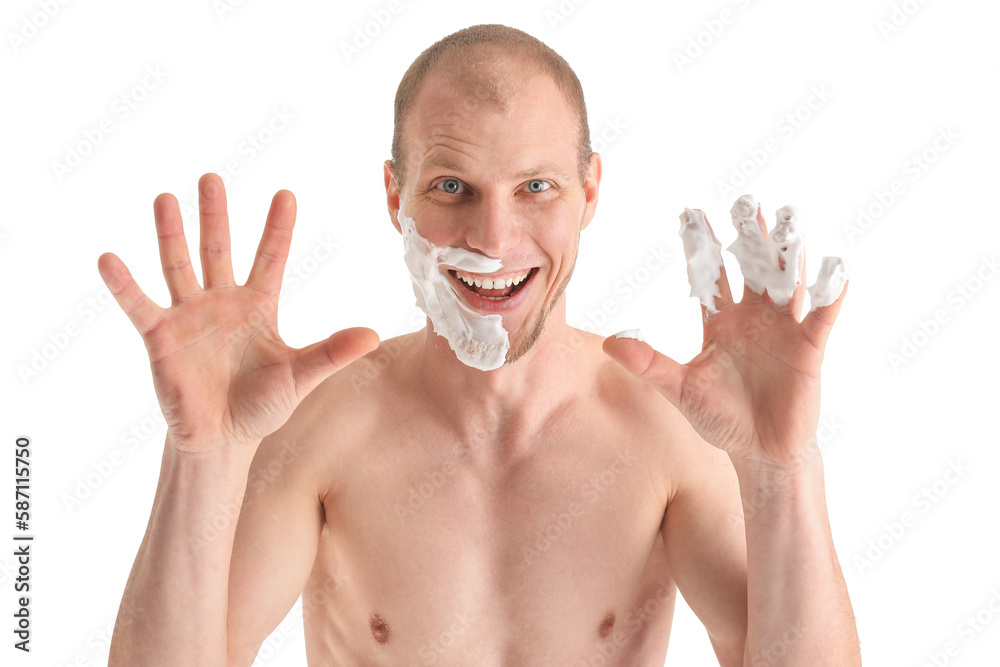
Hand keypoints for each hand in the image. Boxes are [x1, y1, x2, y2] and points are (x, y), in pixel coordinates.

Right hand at [98, 174, 378, 452]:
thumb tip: (374, 333)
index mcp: (259, 307)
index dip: (278, 228)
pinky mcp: (160, 337)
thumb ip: (332, 353)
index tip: (286, 194)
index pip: (271, 259)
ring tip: (165, 198)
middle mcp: (223, 302)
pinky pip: (139, 305)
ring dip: (171, 234)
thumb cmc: (262, 407)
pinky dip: (124, 285)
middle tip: (212, 178)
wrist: (222, 440)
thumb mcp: (301, 376)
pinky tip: (110, 259)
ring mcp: (190, 316)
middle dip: (216, 215)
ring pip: (179, 265)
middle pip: (219, 250)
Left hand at [603, 203, 845, 469]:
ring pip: (787, 281)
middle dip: (748, 236)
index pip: (710, 276)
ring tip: (788, 218)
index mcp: (720, 322)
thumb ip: (648, 364)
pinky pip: (823, 316)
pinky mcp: (810, 346)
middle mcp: (753, 317)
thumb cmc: (720, 419)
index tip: (690, 214)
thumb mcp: (679, 389)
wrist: (759, 451)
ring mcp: (783, 328)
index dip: (701, 247)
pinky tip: (834, 267)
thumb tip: (609, 343)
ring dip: (788, 252)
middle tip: (744, 201)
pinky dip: (830, 292)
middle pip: (751, 268)